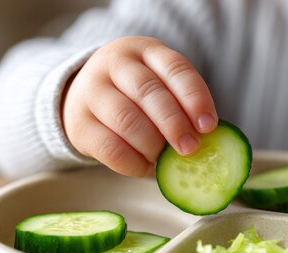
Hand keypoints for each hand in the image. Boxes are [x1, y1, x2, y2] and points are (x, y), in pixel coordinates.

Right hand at [62, 36, 217, 176]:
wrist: (83, 97)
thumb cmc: (136, 95)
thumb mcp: (159, 85)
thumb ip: (181, 106)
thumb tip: (208, 144)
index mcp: (145, 50)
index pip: (175, 68)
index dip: (194, 98)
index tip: (209, 126)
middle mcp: (115, 64)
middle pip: (148, 92)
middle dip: (174, 123)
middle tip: (190, 148)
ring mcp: (92, 91)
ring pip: (126, 120)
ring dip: (152, 145)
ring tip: (165, 159)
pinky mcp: (78, 123)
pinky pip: (109, 147)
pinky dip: (133, 163)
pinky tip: (147, 167)